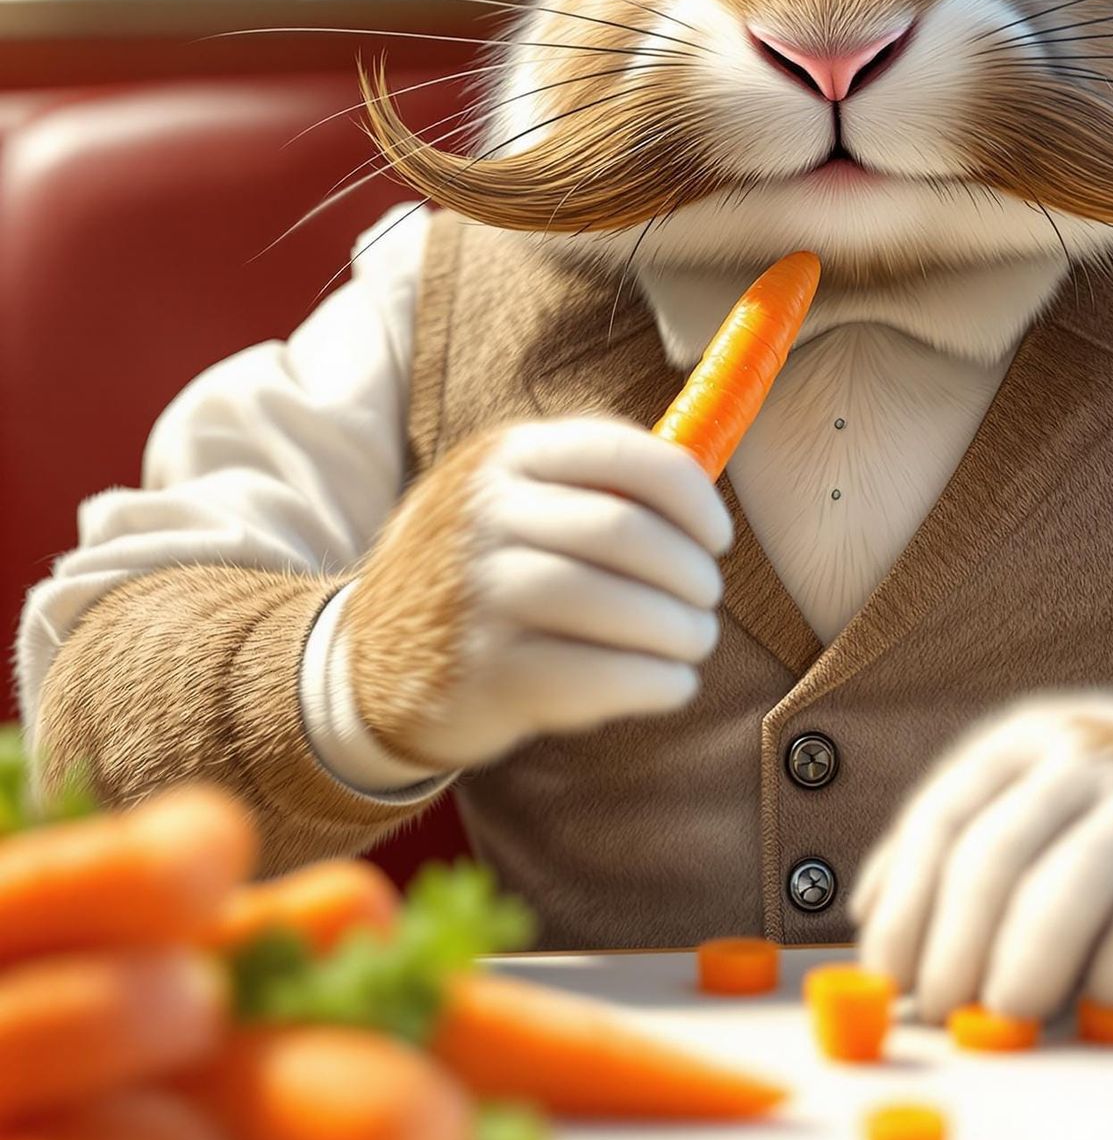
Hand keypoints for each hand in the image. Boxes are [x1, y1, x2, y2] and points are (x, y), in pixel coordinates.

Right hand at [343, 418, 730, 772]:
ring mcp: (479, 595)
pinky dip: (652, 682)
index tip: (718, 537)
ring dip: (678, 630)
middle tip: (708, 600)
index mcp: (505, 457)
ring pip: (613, 604)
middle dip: (690, 572)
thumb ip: (593, 484)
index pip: (622, 454)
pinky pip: (594, 676)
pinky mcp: (484, 672)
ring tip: (696, 642)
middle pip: (624, 533)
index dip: (690, 496)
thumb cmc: (478, 573)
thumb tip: (702, 489)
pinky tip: (671, 685)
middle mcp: (486, 517)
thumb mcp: (511, 500)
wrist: (366, 663)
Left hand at [853, 694, 1112, 1022]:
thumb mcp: (1041, 797)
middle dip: (955, 948)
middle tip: (944, 1015)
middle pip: (995, 856)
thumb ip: (964, 842)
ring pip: (1067, 887)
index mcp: (1026, 737)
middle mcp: (1084, 756)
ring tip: (1006, 1020)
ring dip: (1024, 968)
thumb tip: (871, 915)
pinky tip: (1100, 1005)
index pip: (943, 818)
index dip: (907, 905)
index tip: (890, 980)